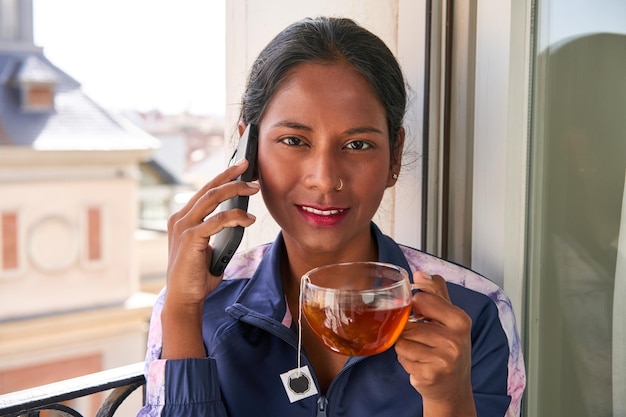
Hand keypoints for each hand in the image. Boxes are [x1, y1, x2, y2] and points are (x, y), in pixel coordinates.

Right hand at [161, 158, 259, 358]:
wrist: (184, 298)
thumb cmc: (198, 275)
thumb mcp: (210, 247)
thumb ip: (218, 231)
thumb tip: (240, 217)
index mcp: (183, 218)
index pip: (205, 191)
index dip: (223, 177)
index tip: (239, 167)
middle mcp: (180, 218)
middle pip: (208, 188)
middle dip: (230, 174)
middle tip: (249, 166)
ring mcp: (183, 227)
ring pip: (212, 199)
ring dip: (235, 190)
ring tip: (254, 188)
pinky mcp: (190, 238)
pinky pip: (216, 221)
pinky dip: (235, 217)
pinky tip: (248, 219)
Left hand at [395, 272, 475, 416]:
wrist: (453, 388)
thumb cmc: (448, 349)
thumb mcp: (448, 318)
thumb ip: (435, 293)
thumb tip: (420, 274)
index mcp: (460, 319)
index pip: (421, 300)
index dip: (416, 309)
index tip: (424, 318)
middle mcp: (455, 338)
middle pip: (408, 324)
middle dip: (409, 332)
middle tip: (425, 341)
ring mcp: (443, 358)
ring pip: (402, 341)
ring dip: (406, 347)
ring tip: (422, 353)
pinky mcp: (430, 374)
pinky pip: (402, 358)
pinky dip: (406, 361)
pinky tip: (420, 365)